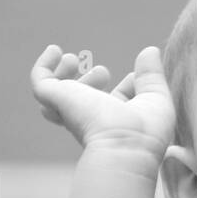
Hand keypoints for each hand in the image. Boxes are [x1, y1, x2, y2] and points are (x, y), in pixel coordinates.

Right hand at [30, 44, 176, 161]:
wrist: (122, 147)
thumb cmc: (144, 133)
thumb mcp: (156, 99)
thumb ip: (152, 76)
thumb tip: (150, 50)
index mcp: (117, 124)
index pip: (116, 105)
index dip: (126, 90)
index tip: (134, 80)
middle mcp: (91, 120)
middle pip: (83, 101)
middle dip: (90, 82)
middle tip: (104, 72)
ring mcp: (72, 110)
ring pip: (57, 94)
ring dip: (64, 74)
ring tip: (75, 59)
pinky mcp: (56, 99)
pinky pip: (40, 81)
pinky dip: (44, 65)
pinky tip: (55, 50)